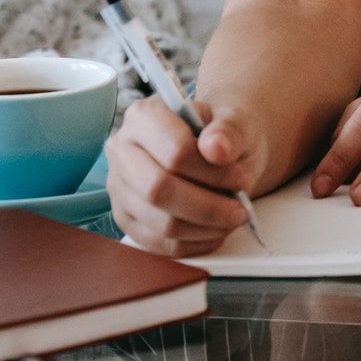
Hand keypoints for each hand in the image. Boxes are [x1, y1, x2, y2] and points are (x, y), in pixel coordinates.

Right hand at [105, 96, 264, 256]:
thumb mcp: (237, 121)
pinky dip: (195, 243)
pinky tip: (215, 230)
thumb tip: (215, 148)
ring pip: (160, 223)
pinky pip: (159, 244)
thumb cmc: (222, 134)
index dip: (213, 173)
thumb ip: (229, 130)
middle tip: (240, 209)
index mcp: (144, 116)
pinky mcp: (126, 219)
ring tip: (232, 218)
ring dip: (205, 227)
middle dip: (208, 207)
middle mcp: (122, 150)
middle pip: (159, 190)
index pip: (175, 152)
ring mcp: (119, 188)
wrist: (216, 149)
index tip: (241, 178)